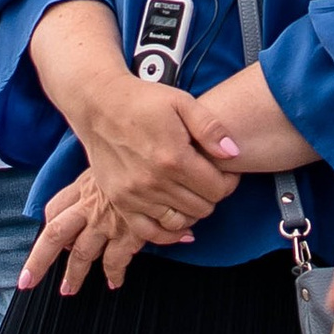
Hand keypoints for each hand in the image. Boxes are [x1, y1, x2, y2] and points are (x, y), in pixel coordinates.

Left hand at [20, 171, 184, 295]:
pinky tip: (115, 281)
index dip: (49, 226)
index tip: (48, 240)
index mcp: (84, 186)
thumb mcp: (113, 158)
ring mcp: (106, 221)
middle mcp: (89, 206)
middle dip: (39, 260)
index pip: (55, 208)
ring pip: (81, 254)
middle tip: (28, 279)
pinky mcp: (127, 234)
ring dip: (74, 274)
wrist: (159, 164)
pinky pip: (114, 261)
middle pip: (54, 235)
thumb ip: (105, 173)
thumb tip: (102, 184)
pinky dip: (114, 274)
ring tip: (70, 289)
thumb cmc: (139, 156)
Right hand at [70, 65, 239, 233]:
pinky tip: (179, 225)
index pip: (217, 188)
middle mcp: (155, 181)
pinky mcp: (120, 201)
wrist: (99, 104)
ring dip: (192, 211)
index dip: (229, 181)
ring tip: (192, 193)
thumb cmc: (143, 100)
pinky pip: (150, 233)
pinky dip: (168, 234)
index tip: (226, 170)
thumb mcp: (182, 102)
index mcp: (174, 157)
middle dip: (212, 195)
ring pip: (180, 222)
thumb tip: (233, 153)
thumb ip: (210, 128)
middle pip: (202, 208)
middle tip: (209, 179)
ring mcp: (135, 195)